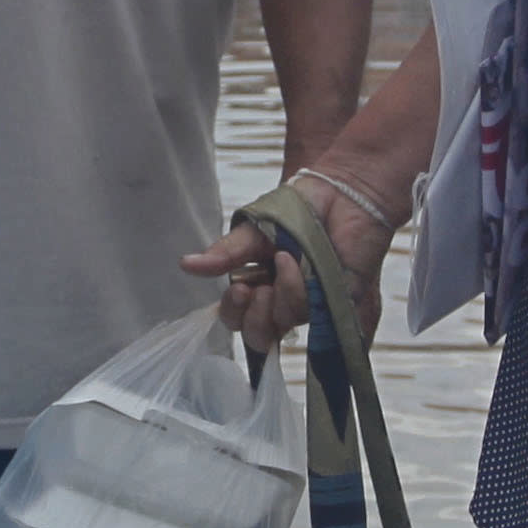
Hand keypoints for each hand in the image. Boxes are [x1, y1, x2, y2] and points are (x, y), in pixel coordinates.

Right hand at [182, 169, 396, 350]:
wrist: (339, 189)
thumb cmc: (299, 208)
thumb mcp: (253, 230)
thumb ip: (225, 253)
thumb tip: (186, 265)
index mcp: (263, 288)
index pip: (241, 320)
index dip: (234, 313)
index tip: (237, 288)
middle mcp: (286, 301)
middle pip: (261, 337)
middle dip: (253, 318)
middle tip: (252, 290)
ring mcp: (314, 303)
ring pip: (287, 322)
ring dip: (281, 293)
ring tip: (285, 258)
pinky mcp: (341, 298)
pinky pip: (315, 311)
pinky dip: (300, 288)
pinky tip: (300, 263)